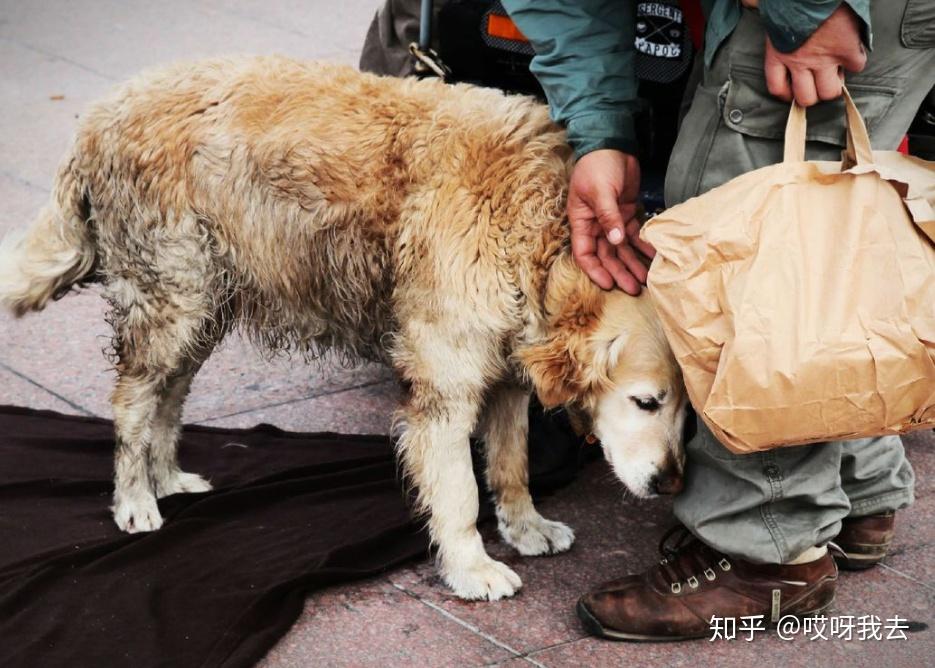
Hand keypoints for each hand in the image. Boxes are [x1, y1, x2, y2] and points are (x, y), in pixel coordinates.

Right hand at [567, 149, 654, 293]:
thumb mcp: (600, 191)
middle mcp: (595, 225)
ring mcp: (612, 221)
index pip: (584, 253)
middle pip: (606, 256)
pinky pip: (635, 235)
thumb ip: (608, 216)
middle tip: (634, 288)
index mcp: (582, 221)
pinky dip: (644, 246)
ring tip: (646, 280)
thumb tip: (615, 240)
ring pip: (622, 249)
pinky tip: (654, 256)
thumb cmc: (597, 166)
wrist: (612, 145)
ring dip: (633, 263)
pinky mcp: (627, 214)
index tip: (608, 284)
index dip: (595, 270)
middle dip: (619, 272)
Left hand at [764, 3, 866, 105]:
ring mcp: (824, 58)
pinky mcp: (846, 50)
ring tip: (835, 72)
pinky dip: (856, 61)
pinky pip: (856, 66)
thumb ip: (760, 14)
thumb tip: (747, 1)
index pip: (777, 88)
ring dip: (834, 85)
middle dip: (813, 94)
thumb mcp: (769, 10)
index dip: (786, 94)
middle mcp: (799, 62)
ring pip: (829, 91)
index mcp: (778, 54)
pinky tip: (853, 52)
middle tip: (818, 82)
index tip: (793, 91)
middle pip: (805, 97)